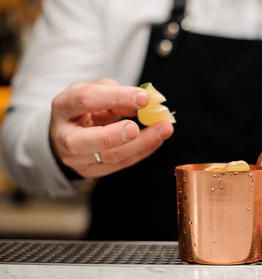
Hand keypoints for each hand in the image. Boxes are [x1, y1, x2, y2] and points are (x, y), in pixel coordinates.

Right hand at [49, 78, 173, 177]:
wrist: (68, 132)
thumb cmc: (85, 107)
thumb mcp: (95, 91)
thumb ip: (116, 94)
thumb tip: (140, 104)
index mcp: (63, 107)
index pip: (86, 100)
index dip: (116, 97)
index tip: (144, 98)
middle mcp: (64, 136)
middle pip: (84, 141)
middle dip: (114, 135)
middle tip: (138, 127)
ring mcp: (76, 158)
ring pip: (109, 156)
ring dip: (141, 144)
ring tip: (164, 129)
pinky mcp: (91, 171)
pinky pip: (121, 164)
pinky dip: (142, 151)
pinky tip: (157, 139)